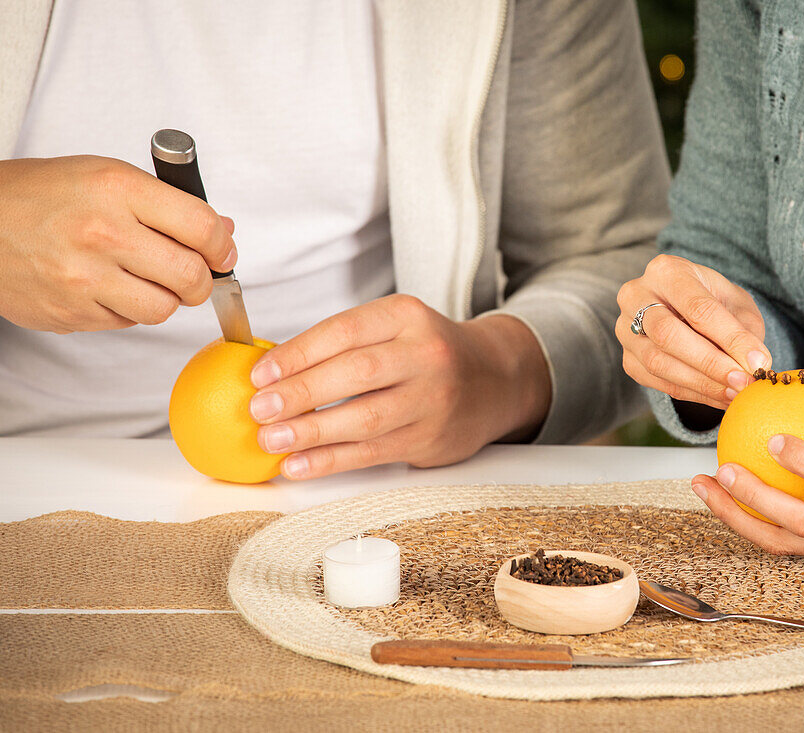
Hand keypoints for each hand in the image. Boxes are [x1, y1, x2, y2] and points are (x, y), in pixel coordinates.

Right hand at [0, 156, 236, 331]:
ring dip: (165, 299)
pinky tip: (109, 286)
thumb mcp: (107, 176)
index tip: (222, 252)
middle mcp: (102, 233)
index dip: (222, 246)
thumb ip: (169, 203)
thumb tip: (223, 231)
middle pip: (191, 277)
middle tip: (192, 273)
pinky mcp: (72, 312)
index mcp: (117, 190)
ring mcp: (84, 278)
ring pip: (163, 309)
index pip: (202, 228)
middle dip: (202, 280)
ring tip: (146, 278)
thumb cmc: (41, 195)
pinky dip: (128, 309)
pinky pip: (127, 323)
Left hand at [247, 295, 551, 478]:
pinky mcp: (431, 438)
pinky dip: (330, 461)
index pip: (344, 331)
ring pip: (364, 418)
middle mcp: (425, 355)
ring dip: (311, 431)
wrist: (496, 380)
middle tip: (259, 408)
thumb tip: (270, 371)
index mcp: (407, 316)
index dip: (297, 353)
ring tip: (270, 439)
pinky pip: (373, 452)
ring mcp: (432, 399)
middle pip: (355, 373)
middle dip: (301, 393)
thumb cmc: (429, 353)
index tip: (259, 374)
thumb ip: (345, 343)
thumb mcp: (396, 327)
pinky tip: (299, 465)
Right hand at [616, 254, 771, 409]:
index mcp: (666, 271)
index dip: (730, 338)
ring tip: (735, 393)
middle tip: (743, 382)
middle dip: (710, 363)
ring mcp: (625, 329)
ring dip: (701, 383)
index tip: (758, 362)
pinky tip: (719, 397)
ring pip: (658, 362)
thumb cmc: (713, 302)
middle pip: (668, 334)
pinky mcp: (628, 359)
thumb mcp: (735, 303)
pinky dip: (692, 393)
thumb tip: (756, 365)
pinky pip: (657, 382)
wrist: (683, 309)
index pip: (698, 308)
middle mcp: (635, 296)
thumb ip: (745, 330)